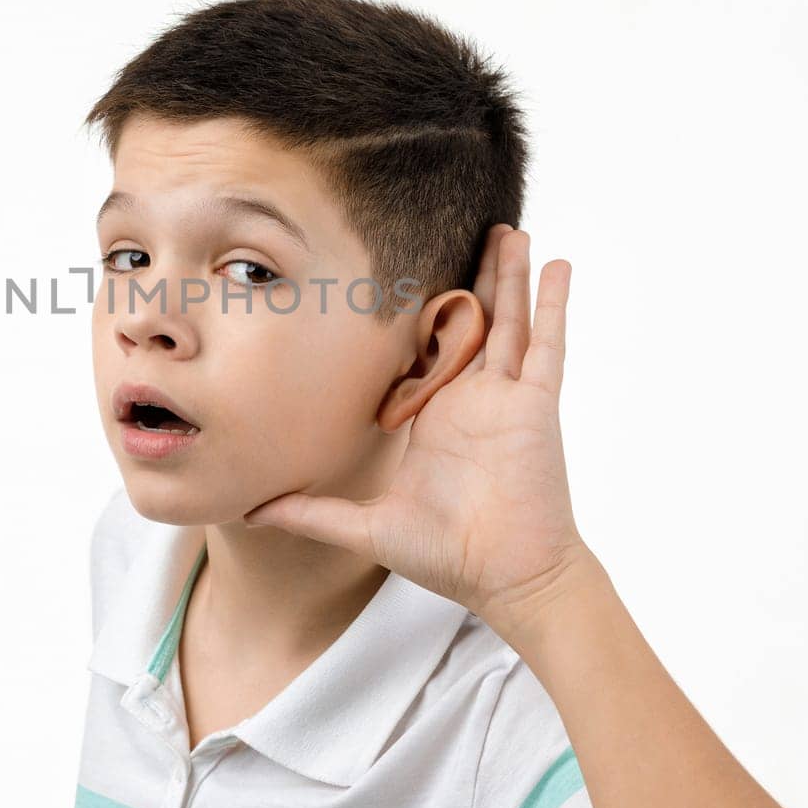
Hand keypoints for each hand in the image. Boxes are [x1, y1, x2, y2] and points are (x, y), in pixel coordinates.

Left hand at [243, 225, 590, 635]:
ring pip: (508, 320)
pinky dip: (552, 304)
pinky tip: (555, 264)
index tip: (397, 272)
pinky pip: (547, 345)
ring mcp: (506, 399)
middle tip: (465, 229)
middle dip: (469, 276)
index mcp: (434, 416)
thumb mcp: (367, 527)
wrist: (506, 579)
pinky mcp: (536, 406)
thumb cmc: (448, 556)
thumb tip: (251, 512)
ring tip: (507, 228)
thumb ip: (312, 514)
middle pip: (470, 321)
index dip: (414, 313)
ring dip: (508, 274)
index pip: (422, 350)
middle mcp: (471, 399)